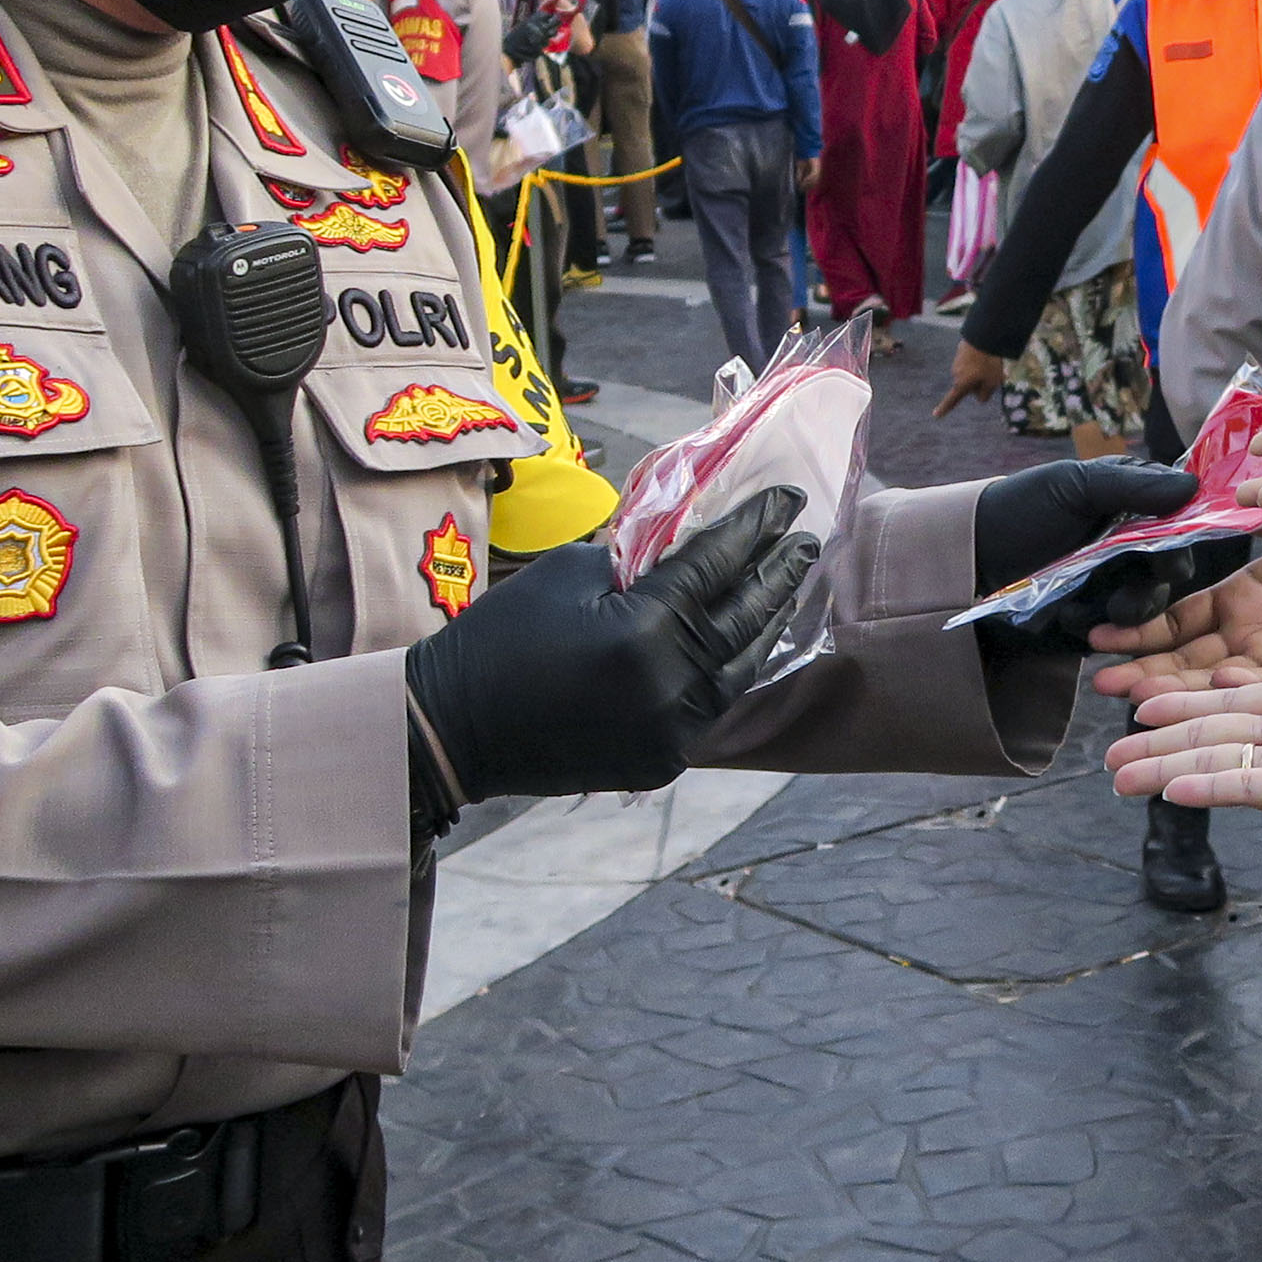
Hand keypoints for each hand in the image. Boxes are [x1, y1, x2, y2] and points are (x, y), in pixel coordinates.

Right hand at [403, 490, 817, 818]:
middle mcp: (668, 686)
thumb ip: (635, 560)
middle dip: (778, 574)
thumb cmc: (501, 636)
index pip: (715, 565)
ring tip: (790, 588)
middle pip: (742, 618)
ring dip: (767, 625)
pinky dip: (733, 672)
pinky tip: (748, 644)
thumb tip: (688, 545)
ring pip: (739, 671)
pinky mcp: (662, 762)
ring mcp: (669, 732)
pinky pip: (712, 710)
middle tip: (806, 539)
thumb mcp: (568, 572)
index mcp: (641, 630)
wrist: (455, 727)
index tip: (785, 499)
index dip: (753, 527)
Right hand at [934, 340, 1008, 419]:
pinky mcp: (961, 350)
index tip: (935, 415)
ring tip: (991, 360)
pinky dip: (978, 359)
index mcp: (962, 384)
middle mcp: (956, 374)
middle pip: (968, 385)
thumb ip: (986, 393)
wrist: (985, 335)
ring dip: (979, 370)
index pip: (953, 399)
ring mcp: (957, 361)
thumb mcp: (993, 381)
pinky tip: (986, 352)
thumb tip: (980, 398)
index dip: (945, 408)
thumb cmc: (990, 362)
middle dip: (979, 383)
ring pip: (969, 372)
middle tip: (993, 374)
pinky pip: (971, 360)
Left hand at [968, 456, 1223, 644]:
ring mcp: (1116, 584)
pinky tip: (1065, 616)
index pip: (1181, 524)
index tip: (1169, 555)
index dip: (1181, 541)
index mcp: (1136, 505)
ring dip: (1128, 610)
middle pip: (1171, 570)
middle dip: (1153, 585)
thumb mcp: (1075, 485)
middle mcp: (1134, 545)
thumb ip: (1133, 486)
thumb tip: (1194, 488)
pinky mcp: (1096, 618)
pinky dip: (1093, 625)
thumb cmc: (1022, 508)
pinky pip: (1114, 630)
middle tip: (1128, 596)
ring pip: (1148, 605)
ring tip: (1094, 610)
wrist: (972, 557)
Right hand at [1111, 551, 1261, 879]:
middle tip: (1105, 734)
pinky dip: (1208, 785)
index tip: (1137, 671)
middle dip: (1156, 728)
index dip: (1183, 678)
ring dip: (1165, 764)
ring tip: (1114, 773)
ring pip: (1217, 758)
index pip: (1230, 682)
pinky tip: (1168, 787)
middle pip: (1208, 726)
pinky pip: (1249, 784)